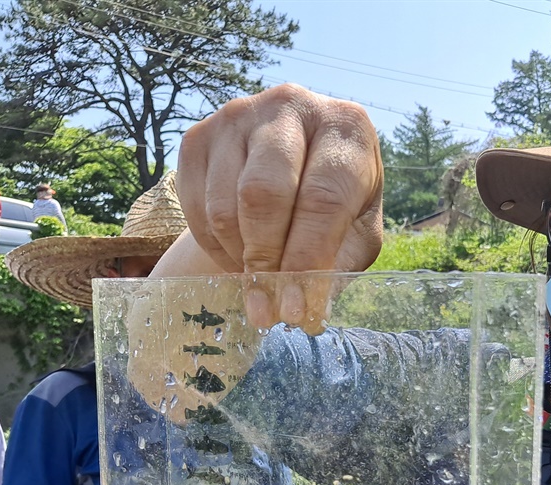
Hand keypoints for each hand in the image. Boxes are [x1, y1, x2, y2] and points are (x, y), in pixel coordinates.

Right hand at [176, 83, 383, 329]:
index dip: (307, 261)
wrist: (296, 162)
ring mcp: (239, 115)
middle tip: (268, 306)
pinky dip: (214, 246)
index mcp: (346, 127)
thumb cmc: (338, 201)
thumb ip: (337, 268)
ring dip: (238, 258)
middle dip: (264, 262)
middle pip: (263, 195)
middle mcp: (291, 105)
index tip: (296, 310)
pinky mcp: (199, 136)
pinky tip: (238, 253)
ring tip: (259, 276)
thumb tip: (304, 313)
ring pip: (224, 206)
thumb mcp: (357, 232)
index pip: (322, 199)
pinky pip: (193, 206)